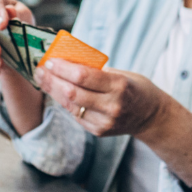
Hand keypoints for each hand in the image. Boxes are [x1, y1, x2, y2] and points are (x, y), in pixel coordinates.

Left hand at [37, 59, 170, 139]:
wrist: (151, 116)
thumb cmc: (135, 88)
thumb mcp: (122, 73)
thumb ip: (96, 71)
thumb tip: (66, 61)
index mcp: (119, 86)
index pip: (83, 76)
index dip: (62, 68)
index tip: (50, 60)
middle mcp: (112, 106)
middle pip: (72, 92)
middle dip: (52, 80)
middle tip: (40, 69)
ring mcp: (105, 121)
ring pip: (70, 106)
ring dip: (53, 91)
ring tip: (43, 79)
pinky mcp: (99, 131)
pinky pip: (75, 115)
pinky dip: (64, 103)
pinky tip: (57, 93)